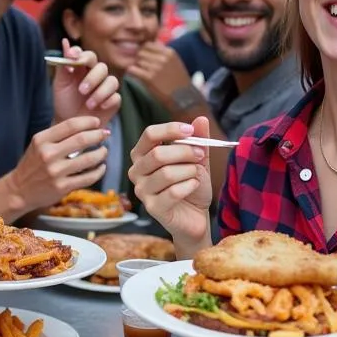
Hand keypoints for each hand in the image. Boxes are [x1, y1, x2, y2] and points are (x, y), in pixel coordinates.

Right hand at [6, 116, 109, 213]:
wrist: (20, 190)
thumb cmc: (33, 165)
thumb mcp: (38, 145)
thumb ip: (57, 136)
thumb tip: (86, 126)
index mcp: (41, 140)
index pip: (70, 125)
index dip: (87, 121)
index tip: (97, 122)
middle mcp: (48, 154)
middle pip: (82, 139)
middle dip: (98, 135)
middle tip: (105, 134)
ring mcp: (55, 172)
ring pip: (89, 159)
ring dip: (101, 153)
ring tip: (103, 151)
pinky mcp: (62, 187)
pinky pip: (88, 177)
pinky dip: (99, 171)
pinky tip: (101, 167)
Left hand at [52, 38, 120, 125]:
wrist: (69, 123)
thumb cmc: (64, 102)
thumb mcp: (60, 84)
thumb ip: (62, 65)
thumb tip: (65, 43)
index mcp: (83, 68)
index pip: (86, 55)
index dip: (80, 54)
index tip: (71, 57)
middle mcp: (96, 75)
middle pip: (101, 67)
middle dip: (92, 77)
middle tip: (81, 90)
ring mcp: (106, 88)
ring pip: (112, 81)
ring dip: (100, 92)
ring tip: (89, 104)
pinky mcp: (113, 101)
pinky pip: (116, 97)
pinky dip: (108, 101)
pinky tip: (99, 107)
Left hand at [126, 42, 193, 109]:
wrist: (184, 99)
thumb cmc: (179, 82)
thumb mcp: (175, 63)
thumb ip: (162, 55)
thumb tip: (147, 48)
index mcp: (169, 52)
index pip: (148, 45)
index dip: (144, 51)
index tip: (144, 59)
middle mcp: (163, 58)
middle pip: (141, 52)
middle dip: (139, 59)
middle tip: (140, 67)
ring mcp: (156, 67)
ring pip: (136, 61)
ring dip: (136, 66)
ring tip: (140, 73)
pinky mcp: (149, 78)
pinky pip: (133, 69)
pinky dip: (132, 72)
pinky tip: (135, 76)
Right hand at [128, 117, 211, 246]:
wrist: (195, 216)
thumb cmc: (191, 185)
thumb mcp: (197, 159)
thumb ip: (198, 140)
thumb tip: (200, 120)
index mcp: (143, 155)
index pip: (149, 134)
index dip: (170, 129)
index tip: (190, 131)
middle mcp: (136, 171)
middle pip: (158, 154)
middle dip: (185, 152)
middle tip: (201, 155)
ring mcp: (141, 191)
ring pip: (167, 173)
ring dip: (189, 171)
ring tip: (196, 174)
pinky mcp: (152, 208)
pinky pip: (173, 192)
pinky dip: (189, 186)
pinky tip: (193, 187)